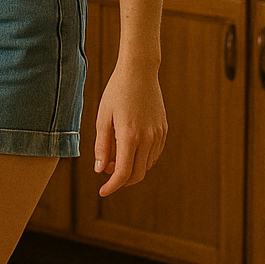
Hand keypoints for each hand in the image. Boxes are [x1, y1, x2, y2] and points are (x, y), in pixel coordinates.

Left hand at [94, 64, 166, 196]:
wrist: (139, 72)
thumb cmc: (116, 93)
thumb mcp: (103, 118)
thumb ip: (102, 146)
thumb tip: (101, 170)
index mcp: (130, 136)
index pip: (123, 173)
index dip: (112, 186)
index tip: (102, 191)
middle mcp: (148, 138)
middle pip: (137, 174)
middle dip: (121, 180)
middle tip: (107, 170)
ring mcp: (158, 135)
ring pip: (146, 166)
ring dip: (131, 168)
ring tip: (115, 154)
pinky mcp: (164, 130)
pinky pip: (153, 154)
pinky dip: (141, 159)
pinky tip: (129, 148)